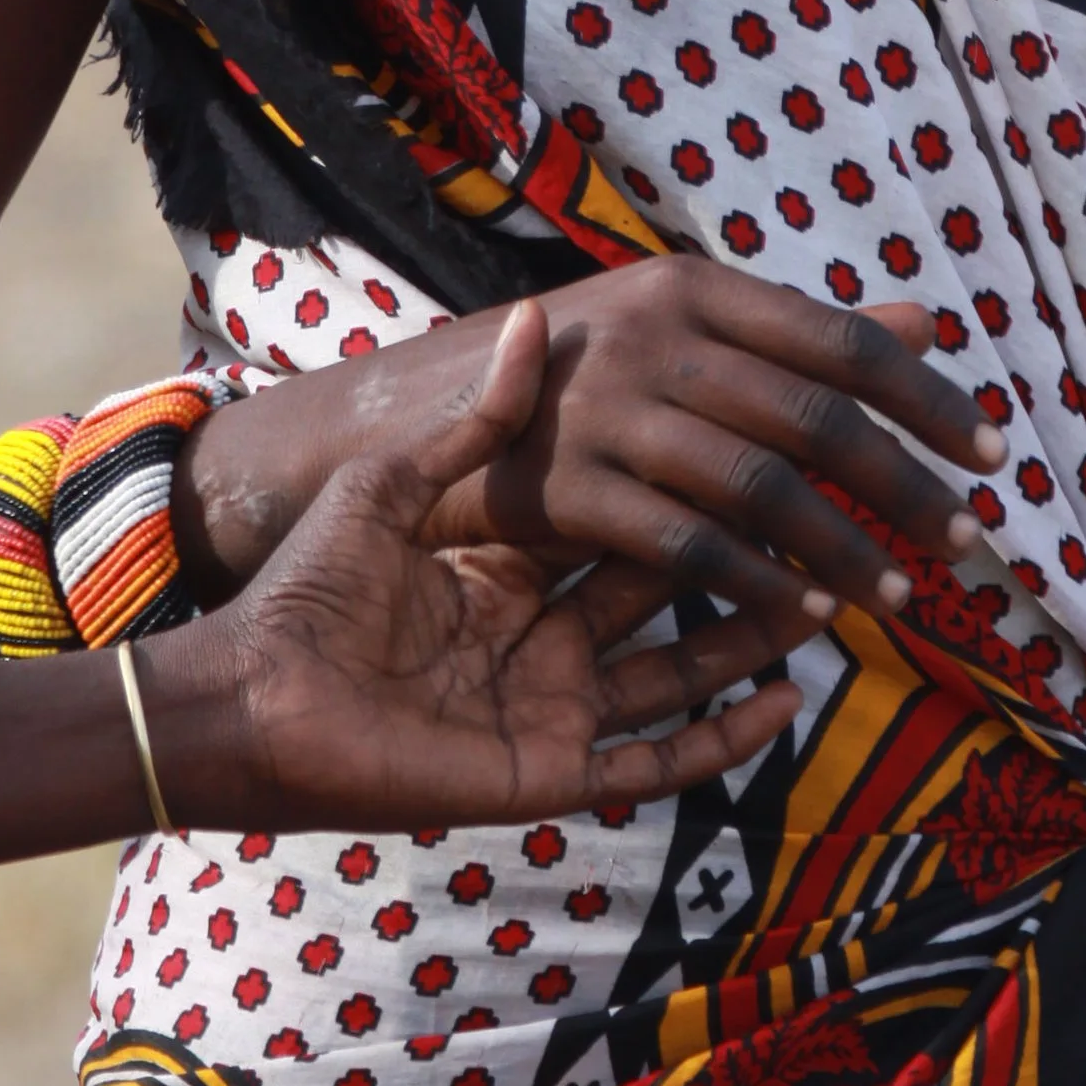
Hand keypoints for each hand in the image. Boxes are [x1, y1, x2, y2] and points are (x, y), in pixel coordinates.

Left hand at [149, 303, 807, 830]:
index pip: (628, 519)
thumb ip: (480, 420)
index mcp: (511, 570)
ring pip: (683, 677)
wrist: (249, 695)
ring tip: (837, 598)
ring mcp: (553, 708)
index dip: (696, 487)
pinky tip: (785, 702)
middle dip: (748, 557)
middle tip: (826, 511)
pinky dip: (722, 737)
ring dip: (756, 640)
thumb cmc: (307, 586)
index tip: (765, 437)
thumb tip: (534, 316)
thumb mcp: (398, 483)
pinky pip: (654, 761)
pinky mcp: (548, 769)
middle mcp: (545, 639)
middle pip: (671, 594)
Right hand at [181, 263, 1004, 626]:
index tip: (991, 451)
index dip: (925, 397)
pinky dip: (752, 583)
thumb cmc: (567, 376)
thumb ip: (798, 335)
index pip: (840, 341)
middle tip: (970, 544)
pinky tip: (801, 618)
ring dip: (842, 551)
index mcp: (695, 287)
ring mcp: (609, 407)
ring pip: (760, 487)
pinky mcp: (566, 482)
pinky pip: (684, 544)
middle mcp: (659, 333)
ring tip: (899, 601)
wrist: (402, 412)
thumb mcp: (677, 330)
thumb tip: (929, 317)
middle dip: (905, 489)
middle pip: (816, 418)